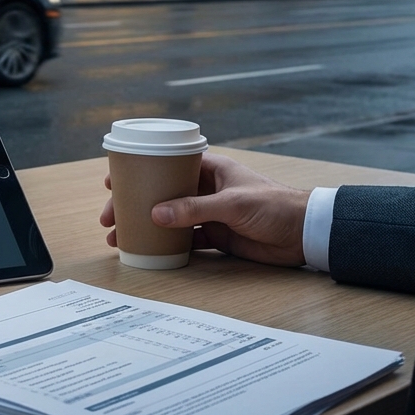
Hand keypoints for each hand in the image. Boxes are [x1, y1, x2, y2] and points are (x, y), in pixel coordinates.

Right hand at [99, 152, 310, 266]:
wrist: (305, 234)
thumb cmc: (274, 206)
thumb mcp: (231, 204)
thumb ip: (193, 209)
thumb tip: (155, 215)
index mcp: (208, 169)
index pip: (165, 165)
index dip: (138, 171)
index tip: (113, 180)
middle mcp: (205, 188)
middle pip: (160, 193)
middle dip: (133, 204)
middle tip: (109, 217)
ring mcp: (208, 213)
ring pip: (168, 218)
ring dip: (145, 226)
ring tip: (119, 237)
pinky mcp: (215, 235)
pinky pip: (184, 238)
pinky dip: (165, 244)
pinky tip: (147, 249)